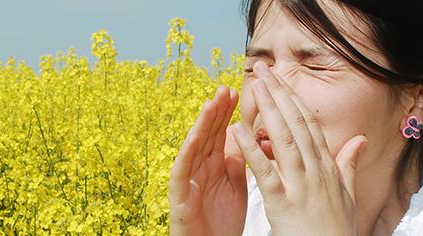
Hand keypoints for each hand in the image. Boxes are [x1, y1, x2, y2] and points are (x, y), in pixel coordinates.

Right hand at [169, 86, 246, 235]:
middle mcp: (199, 168)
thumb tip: (243, 139)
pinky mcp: (179, 196)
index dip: (227, 113)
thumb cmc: (221, 221)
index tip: (237, 91)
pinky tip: (194, 137)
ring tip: (210, 104)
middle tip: (225, 88)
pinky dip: (187, 153)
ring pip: (194, 147)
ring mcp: (187, 180)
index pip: (221, 132)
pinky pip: (182, 171)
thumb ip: (238, 162)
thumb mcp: (235, 186)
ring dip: (202, 125)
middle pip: (207, 134)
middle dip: (216, 111)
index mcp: (214, 165)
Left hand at [231, 61, 366, 234]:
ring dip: (267, 110)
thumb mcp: (349, 195)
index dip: (293, 98)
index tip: (280, 78)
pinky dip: (251, 150)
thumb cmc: (338, 231)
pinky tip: (237, 131)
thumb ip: (349, 164)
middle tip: (262, 69)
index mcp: (327, 167)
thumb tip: (361, 139)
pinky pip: (265, 173)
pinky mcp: (283, 204)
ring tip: (253, 86)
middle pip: (295, 124)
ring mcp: (301, 186)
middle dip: (278, 93)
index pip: (309, 124)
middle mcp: (316, 171)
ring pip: (283, 140)